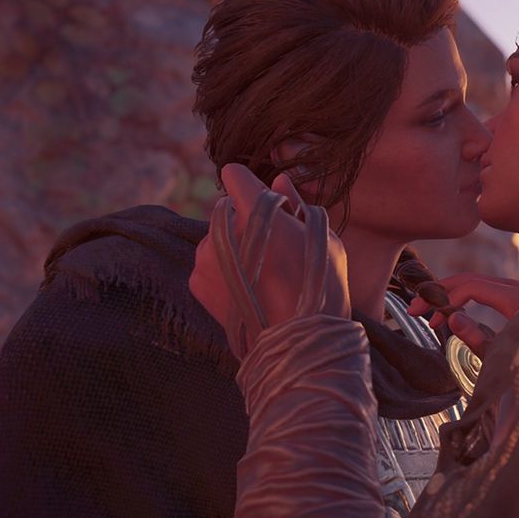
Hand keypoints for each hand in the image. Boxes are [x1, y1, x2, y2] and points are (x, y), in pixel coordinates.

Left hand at [190, 164, 350, 357]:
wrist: (299, 342)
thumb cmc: (321, 286)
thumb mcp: (322, 237)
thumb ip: (296, 204)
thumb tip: (280, 180)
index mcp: (254, 211)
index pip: (234, 175)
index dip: (248, 184)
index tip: (261, 199)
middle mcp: (222, 229)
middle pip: (226, 209)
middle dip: (244, 220)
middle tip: (272, 248)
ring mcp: (204, 258)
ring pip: (217, 239)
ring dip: (233, 248)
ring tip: (262, 276)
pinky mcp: (196, 283)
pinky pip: (208, 265)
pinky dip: (223, 272)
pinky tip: (248, 291)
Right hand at [406, 274, 518, 356]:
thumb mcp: (502, 356)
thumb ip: (477, 338)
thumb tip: (452, 318)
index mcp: (516, 299)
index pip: (472, 287)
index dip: (445, 300)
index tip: (428, 320)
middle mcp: (517, 288)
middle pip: (471, 279)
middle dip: (441, 292)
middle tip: (415, 309)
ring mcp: (518, 290)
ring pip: (476, 282)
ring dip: (450, 294)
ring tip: (430, 312)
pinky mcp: (517, 297)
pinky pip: (485, 288)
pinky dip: (465, 296)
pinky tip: (450, 310)